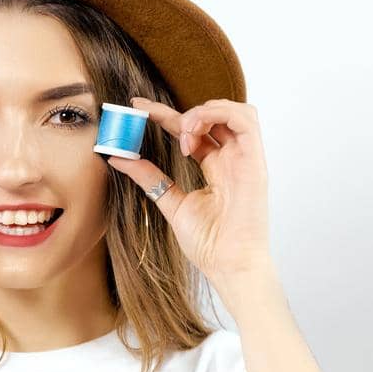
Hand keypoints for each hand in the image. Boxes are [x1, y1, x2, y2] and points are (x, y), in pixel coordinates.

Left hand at [107, 97, 274, 285]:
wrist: (227, 264)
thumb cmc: (207, 242)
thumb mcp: (169, 200)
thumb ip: (148, 177)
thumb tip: (117, 157)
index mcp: (215, 166)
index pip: (191, 130)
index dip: (164, 115)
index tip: (135, 108)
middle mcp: (232, 158)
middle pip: (210, 117)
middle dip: (177, 110)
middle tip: (146, 115)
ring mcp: (245, 159)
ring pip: (234, 111)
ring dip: (202, 111)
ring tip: (179, 129)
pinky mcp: (255, 162)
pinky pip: (246, 121)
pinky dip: (217, 115)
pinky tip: (191, 133)